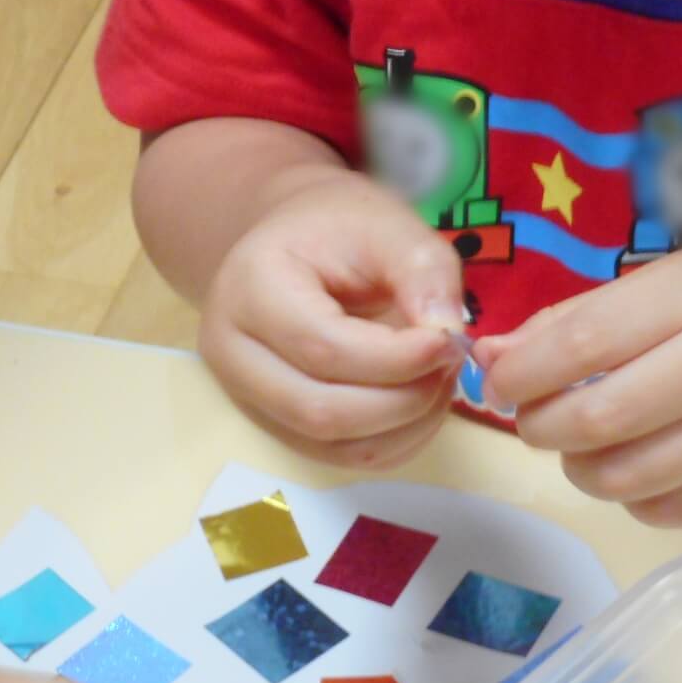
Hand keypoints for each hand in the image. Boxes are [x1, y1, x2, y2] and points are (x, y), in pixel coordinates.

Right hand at [199, 170, 466, 468]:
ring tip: (437, 382)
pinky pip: (335, 457)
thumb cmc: (339, 227)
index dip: (397, 359)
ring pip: (329, 444)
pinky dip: (390, 442)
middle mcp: (231, 350)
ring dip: (402, 427)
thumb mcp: (389, 226)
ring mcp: (243, 394)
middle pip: (319, 411)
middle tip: (449, 366)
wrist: (292, 239)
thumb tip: (447, 338)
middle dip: (403, 401)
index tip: (450, 342)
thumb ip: (425, 272)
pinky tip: (418, 404)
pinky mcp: (270, 421)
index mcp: (250, 288)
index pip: (323, 348)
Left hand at [476, 238, 681, 526]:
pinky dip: (632, 498)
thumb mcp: (679, 275)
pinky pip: (675, 509)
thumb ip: (585, 315)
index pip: (584, 344)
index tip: (496, 379)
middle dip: (540, 425)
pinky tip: (631, 469)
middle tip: (532, 416)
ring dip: (578, 468)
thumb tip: (494, 356)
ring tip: (577, 444)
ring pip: (632, 476)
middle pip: (601, 419)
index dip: (521, 371)